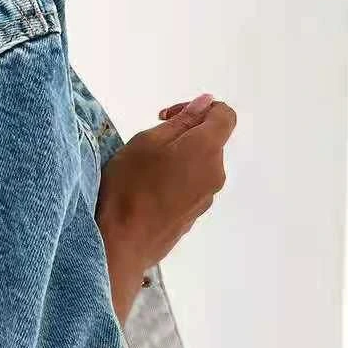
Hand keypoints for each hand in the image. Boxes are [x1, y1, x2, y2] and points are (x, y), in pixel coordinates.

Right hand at [95, 92, 235, 323]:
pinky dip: (177, 183)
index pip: (225, 115)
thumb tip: (205, 103)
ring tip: (147, 173)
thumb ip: (181, 121)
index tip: (169, 117)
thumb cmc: (129, 186)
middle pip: (211, 143)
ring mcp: (207, 199)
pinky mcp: (194, 217)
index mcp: (207, 148)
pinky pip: (191, 190)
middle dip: (186, 137)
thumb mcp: (146, 142)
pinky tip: (149, 194)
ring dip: (181, 162)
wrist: (123, 244)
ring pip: (200, 168)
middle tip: (151, 145)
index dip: (201, 108)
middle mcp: (215, 173)